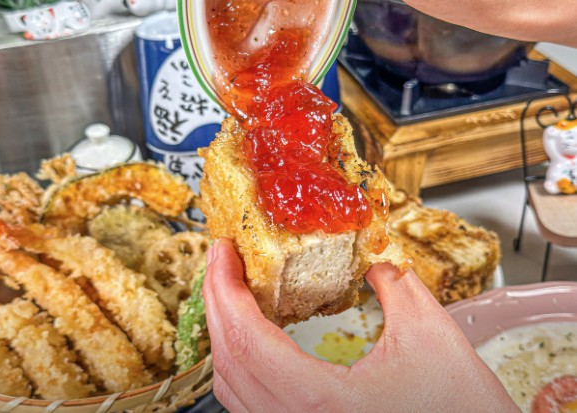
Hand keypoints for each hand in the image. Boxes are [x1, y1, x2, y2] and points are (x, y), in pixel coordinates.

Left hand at [203, 238, 518, 412]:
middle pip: (228, 363)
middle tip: (222, 262)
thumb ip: (397, 287)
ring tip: (233, 292)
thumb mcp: (432, 338)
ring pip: (233, 391)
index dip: (225, 289)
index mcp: (319, 403)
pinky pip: (252, 407)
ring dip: (225, 334)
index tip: (222, 250)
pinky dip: (242, 365)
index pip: (245, 339)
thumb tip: (375, 265)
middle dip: (216, 303)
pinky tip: (255, 339)